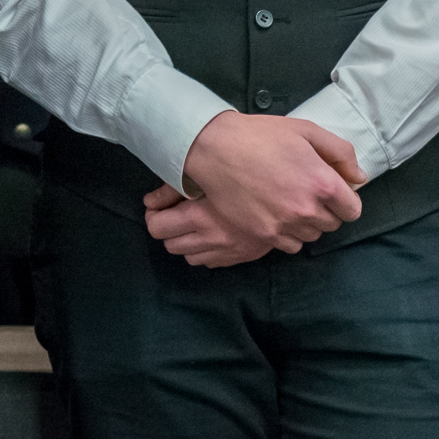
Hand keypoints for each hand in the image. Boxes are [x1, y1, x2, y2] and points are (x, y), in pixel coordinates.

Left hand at [142, 182, 272, 267]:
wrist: (290, 194)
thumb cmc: (244, 176)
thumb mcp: (204, 177)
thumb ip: (172, 189)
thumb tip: (148, 202)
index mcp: (201, 216)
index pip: (157, 228)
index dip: (153, 217)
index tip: (158, 209)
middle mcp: (213, 238)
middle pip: (171, 245)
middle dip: (167, 230)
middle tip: (172, 216)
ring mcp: (229, 251)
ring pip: (189, 257)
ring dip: (186, 243)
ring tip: (191, 226)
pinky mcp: (242, 257)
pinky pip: (211, 262)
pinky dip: (205, 252)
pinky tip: (210, 236)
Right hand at [172, 110, 364, 258]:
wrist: (214, 148)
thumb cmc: (260, 135)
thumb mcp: (306, 131)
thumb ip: (340, 153)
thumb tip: (359, 178)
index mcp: (323, 183)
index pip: (352, 210)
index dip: (343, 200)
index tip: (329, 192)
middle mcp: (307, 209)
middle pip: (332, 224)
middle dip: (324, 210)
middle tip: (304, 193)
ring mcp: (284, 224)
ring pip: (311, 236)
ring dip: (306, 224)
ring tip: (288, 204)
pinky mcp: (263, 233)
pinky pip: (290, 245)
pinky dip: (288, 234)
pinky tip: (276, 216)